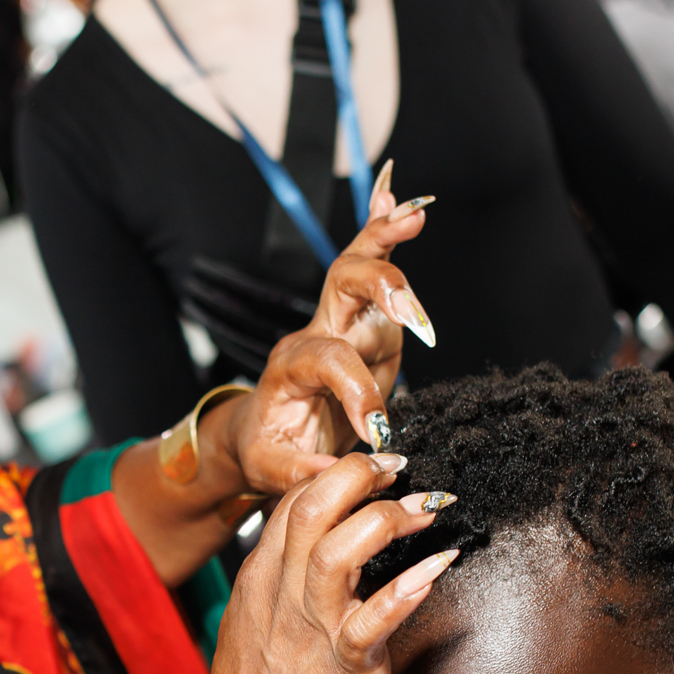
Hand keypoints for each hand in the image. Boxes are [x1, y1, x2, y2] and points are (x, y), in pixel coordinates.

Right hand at [200, 452, 457, 673]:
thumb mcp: (257, 622)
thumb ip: (285, 580)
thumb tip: (322, 549)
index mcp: (263, 577)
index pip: (294, 499)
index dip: (339, 472)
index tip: (376, 470)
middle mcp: (282, 592)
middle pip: (312, 506)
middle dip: (360, 475)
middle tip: (401, 471)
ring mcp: (311, 627)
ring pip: (338, 550)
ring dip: (387, 521)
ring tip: (426, 511)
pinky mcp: (343, 665)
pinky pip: (373, 620)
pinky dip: (406, 590)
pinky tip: (436, 568)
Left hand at [228, 170, 433, 497]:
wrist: (260, 432)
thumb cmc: (266, 449)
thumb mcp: (270, 472)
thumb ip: (302, 472)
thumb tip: (343, 469)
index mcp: (291, 366)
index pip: (332, 361)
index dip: (359, 391)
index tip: (378, 430)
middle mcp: (319, 331)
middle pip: (342, 287)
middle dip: (381, 291)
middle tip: (412, 314)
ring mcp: (345, 321)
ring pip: (360, 264)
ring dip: (387, 239)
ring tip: (413, 215)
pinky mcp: (367, 322)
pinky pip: (371, 264)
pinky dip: (383, 230)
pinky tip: (399, 201)